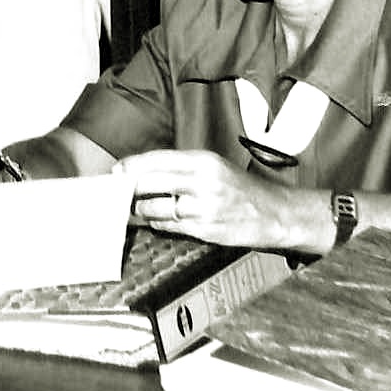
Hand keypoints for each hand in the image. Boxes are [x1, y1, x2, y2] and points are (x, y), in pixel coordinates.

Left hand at [120, 149, 290, 247]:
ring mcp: (203, 208)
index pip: (156, 160)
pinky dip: (158, 224)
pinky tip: (159, 220)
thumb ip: (180, 168)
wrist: (274, 214)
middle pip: (148, 183)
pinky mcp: (204, 230)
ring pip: (153, 208)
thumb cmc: (240, 189)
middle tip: (118, 193)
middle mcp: (202, 182)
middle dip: (128, 189)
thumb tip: (140, 170)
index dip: (131, 166)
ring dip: (141, 210)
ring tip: (139, 208)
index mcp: (203, 161)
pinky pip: (167, 226)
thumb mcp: (214, 166)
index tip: (116, 172)